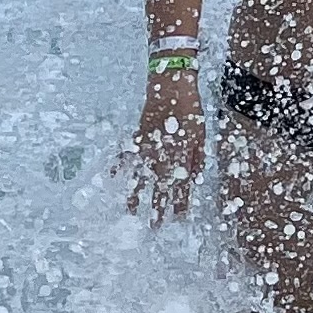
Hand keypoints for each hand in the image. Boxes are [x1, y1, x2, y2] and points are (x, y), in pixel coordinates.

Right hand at [127, 74, 204, 220]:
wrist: (170, 85)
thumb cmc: (190, 108)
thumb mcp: (201, 133)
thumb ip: (198, 157)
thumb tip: (197, 178)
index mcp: (181, 155)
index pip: (182, 186)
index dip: (180, 204)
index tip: (178, 220)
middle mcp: (163, 155)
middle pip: (160, 187)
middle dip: (158, 209)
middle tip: (155, 228)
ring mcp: (148, 147)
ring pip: (141, 176)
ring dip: (136, 195)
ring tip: (131, 212)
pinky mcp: (137, 137)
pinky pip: (126, 155)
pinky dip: (118, 166)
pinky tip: (111, 178)